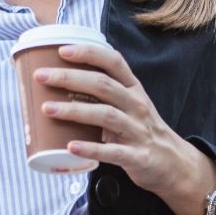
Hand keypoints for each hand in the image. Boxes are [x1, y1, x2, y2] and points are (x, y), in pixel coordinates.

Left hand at [36, 44, 215, 214]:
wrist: (174, 164)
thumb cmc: (141, 130)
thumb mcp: (129, 105)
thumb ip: (103, 93)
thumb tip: (59, 82)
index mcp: (133, 89)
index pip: (113, 62)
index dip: (88, 53)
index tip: (62, 50)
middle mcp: (137, 105)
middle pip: (103, 85)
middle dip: (70, 78)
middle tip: (41, 77)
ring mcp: (138, 131)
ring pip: (106, 115)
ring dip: (74, 111)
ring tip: (46, 109)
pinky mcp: (138, 157)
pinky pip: (113, 152)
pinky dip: (91, 149)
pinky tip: (71, 146)